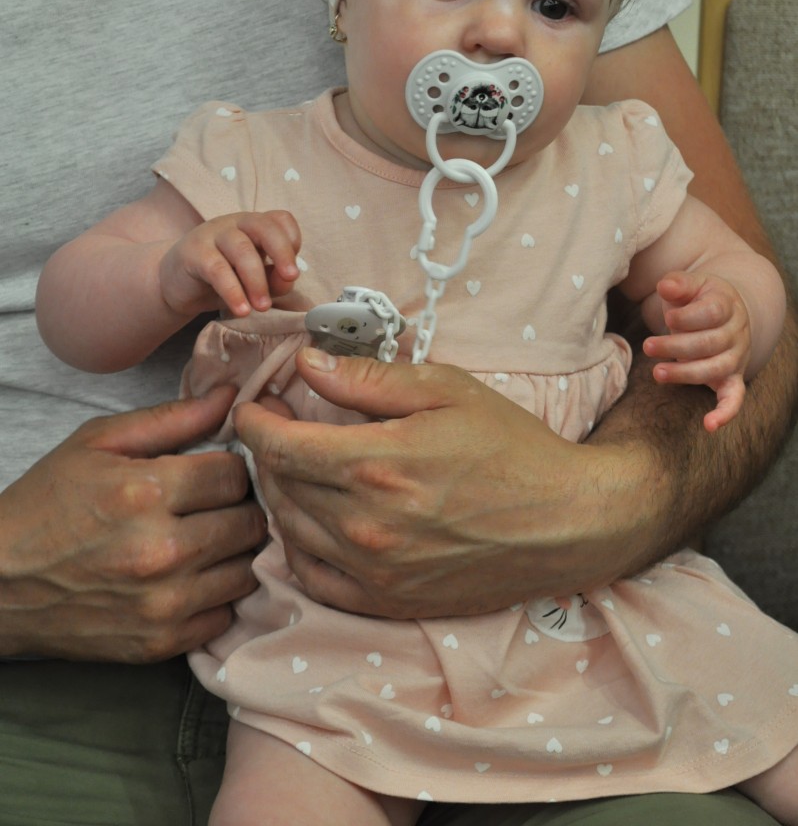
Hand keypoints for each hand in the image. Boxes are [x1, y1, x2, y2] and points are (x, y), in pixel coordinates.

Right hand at [0, 387, 266, 661]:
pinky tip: (190, 578)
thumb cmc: (47, 503)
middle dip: (237, 507)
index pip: (235, 474)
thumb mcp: (98, 442)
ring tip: (203, 539)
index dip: (229, 468)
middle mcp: (161, 551)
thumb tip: (232, 396)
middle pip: (249, 522)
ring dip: (232, 552)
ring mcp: (163, 603)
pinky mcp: (161, 643)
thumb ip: (172, 418)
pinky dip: (215, 596)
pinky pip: (224, 615)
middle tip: (211, 506)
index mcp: (147, 492)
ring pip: (245, 570)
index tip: (211, 472)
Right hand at [159, 209, 300, 318]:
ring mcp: (213, 234)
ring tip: (263, 307)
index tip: (291, 268)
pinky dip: (233, 291)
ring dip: (257, 281)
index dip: (292, 240)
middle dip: (282, 253)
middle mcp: (235, 224)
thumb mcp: (254, 280)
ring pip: (242, 250)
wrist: (176, 285)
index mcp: (254, 225)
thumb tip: (287, 280)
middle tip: (290, 278)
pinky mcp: (193, 252)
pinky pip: (217, 270)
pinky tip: (241, 310)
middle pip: (264, 226)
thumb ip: (274, 278)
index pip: (280, 219)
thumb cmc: (222, 279)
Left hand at [234, 348, 654, 617]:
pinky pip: (312, 577)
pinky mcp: (386, 601)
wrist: (564, 523)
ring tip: (297, 466)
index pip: (277, 445)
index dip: (254, 421)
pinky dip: (298, 545)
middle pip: (278, 485)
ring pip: (288, 529)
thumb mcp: (446, 390)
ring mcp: (373, 571)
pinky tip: (312, 520)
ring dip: (279, 494)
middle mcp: (365, 524)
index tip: (257, 406)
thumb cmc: (509, 447)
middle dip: (267, 450)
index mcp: (375, 464)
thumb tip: (306, 364)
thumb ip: (368, 379)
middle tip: (280, 425)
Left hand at [643, 270, 751, 430]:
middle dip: (676, 346)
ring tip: (656, 373)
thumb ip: (677, 283)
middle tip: (647, 346)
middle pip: (710, 343)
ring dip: (685, 374)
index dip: (688, 317)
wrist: (724, 311)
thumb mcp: (689, 284)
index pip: (712, 313)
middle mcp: (736, 333)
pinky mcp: (732, 378)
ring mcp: (736, 358)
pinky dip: (725, 413)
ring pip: (715, 369)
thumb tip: (665, 286)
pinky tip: (709, 425)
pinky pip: (735, 399)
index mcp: (727, 305)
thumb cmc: (697, 299)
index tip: (668, 318)